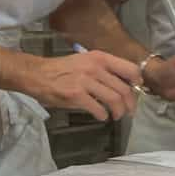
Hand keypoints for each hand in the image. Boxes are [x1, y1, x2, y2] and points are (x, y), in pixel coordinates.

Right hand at [23, 52, 139, 120]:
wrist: (37, 74)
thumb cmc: (61, 69)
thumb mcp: (84, 61)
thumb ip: (102, 69)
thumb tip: (120, 84)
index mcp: (99, 58)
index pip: (129, 69)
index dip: (137, 83)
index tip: (136, 91)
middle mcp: (95, 68)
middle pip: (124, 88)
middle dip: (130, 104)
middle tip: (129, 111)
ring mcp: (85, 81)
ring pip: (114, 99)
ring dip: (118, 111)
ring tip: (116, 116)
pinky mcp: (76, 95)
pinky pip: (98, 108)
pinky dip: (103, 115)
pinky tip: (102, 117)